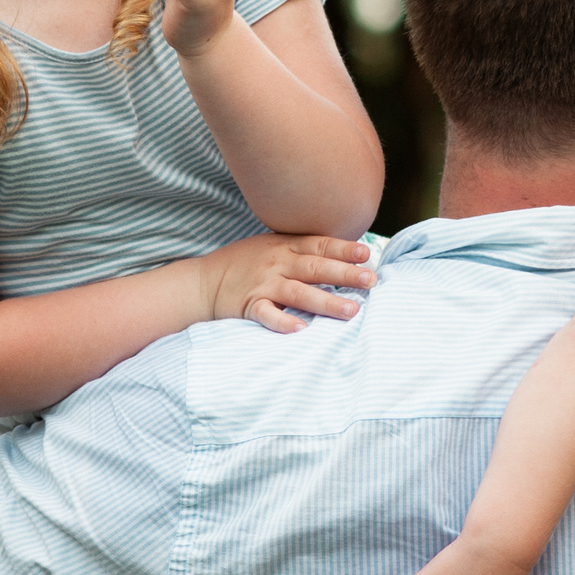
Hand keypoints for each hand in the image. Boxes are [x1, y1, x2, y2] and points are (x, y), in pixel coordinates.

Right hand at [198, 233, 374, 331]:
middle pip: (315, 267)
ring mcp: (263, 284)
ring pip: (298, 292)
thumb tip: (344, 256)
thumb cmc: (245, 264)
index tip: (367, 254)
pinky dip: (283, 322)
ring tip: (351, 310)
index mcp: (285, 246)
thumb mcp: (273, 247)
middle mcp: (277, 263)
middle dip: (345, 274)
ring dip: (326, 301)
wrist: (203, 282)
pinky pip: (267, 314)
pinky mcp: (249, 306)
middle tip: (371, 281)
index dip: (343, 249)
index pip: (319, 245)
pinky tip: (302, 329)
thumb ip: (303, 250)